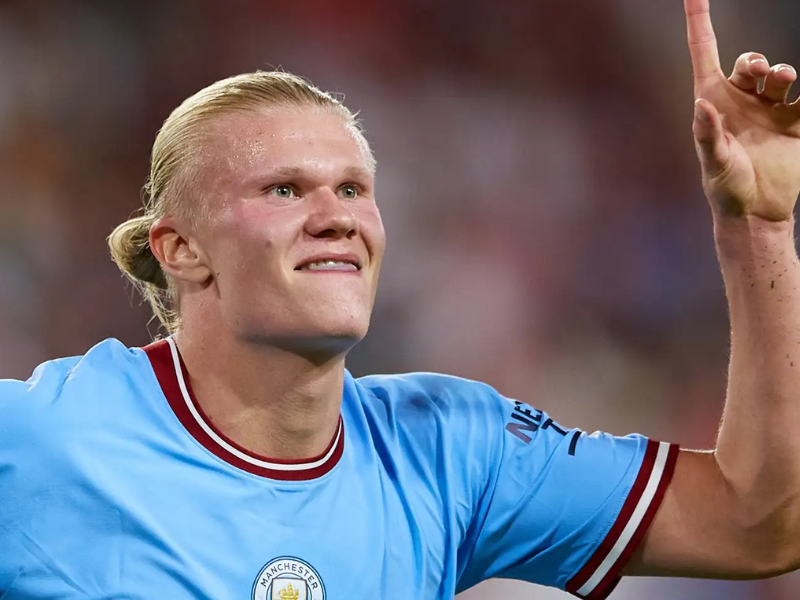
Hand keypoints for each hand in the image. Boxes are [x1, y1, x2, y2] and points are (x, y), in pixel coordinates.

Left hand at [686, 0, 799, 221]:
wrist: (758, 212)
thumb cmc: (726, 189)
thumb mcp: (714, 163)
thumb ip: (708, 135)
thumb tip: (701, 105)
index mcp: (714, 101)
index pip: (705, 52)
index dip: (699, 21)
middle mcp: (742, 100)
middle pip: (750, 63)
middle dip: (756, 60)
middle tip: (761, 70)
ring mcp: (771, 109)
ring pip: (782, 75)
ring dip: (784, 72)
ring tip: (783, 81)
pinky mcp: (797, 122)